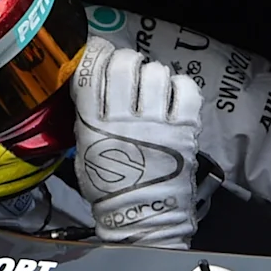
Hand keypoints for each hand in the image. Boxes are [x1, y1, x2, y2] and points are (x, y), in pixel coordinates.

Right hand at [72, 37, 202, 246]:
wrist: (142, 216)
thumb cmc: (110, 187)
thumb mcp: (83, 148)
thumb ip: (86, 115)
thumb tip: (93, 81)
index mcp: (94, 123)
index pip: (92, 70)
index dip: (97, 54)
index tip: (100, 53)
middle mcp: (125, 118)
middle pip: (125, 64)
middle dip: (126, 61)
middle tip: (129, 72)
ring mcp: (157, 123)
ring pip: (156, 72)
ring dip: (153, 73)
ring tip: (152, 87)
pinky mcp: (184, 129)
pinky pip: (186, 89)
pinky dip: (181, 86)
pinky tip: (173, 95)